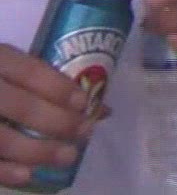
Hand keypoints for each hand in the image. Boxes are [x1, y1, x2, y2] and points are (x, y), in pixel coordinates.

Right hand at [0, 43, 95, 187]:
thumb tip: (102, 108)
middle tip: (84, 132)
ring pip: (1, 137)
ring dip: (38, 151)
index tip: (84, 103)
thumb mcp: (7, 65)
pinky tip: (27, 175)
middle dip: (57, 122)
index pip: (28, 70)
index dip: (58, 87)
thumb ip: (43, 81)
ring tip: (68, 156)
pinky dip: (3, 170)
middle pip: (19, 106)